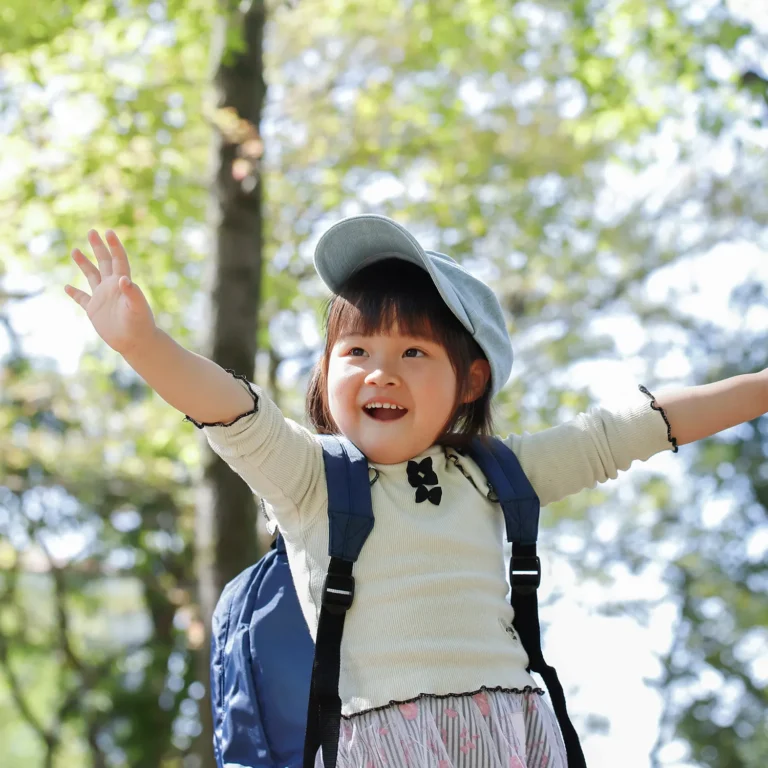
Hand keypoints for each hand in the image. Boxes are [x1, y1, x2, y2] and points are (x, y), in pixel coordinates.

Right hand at [64, 230, 156, 356]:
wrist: (136, 342)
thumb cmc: (140, 325)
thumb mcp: (138, 308)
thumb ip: (133, 293)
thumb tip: (123, 279)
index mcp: (122, 284)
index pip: (118, 260)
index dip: (114, 246)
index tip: (109, 232)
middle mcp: (112, 287)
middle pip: (104, 262)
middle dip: (98, 247)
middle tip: (92, 231)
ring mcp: (102, 298)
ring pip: (91, 276)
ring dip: (84, 264)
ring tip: (75, 250)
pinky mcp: (94, 310)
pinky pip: (82, 298)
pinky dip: (74, 293)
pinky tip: (67, 287)